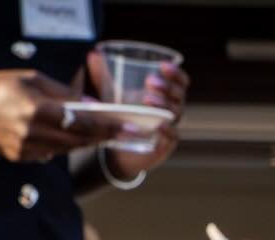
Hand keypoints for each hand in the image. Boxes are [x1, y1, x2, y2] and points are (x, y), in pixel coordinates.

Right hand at [0, 71, 119, 162]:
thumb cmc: (0, 87)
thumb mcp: (33, 79)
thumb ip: (63, 93)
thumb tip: (91, 106)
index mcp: (36, 110)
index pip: (80, 122)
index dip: (105, 126)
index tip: (124, 128)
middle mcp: (32, 133)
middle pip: (77, 140)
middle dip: (101, 136)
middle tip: (121, 133)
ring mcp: (26, 149)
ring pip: (66, 149)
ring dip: (84, 142)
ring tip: (100, 135)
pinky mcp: (21, 158)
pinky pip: (50, 153)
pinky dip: (61, 146)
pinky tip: (67, 138)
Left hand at [89, 54, 189, 174]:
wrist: (122, 148)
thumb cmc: (125, 116)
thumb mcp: (113, 94)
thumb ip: (103, 76)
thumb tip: (93, 55)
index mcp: (166, 95)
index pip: (180, 82)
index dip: (175, 73)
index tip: (163, 65)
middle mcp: (172, 110)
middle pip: (179, 96)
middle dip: (167, 86)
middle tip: (150, 81)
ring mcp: (170, 127)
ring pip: (175, 114)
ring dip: (163, 105)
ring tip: (146, 99)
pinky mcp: (165, 145)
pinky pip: (172, 137)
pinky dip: (167, 130)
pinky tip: (159, 125)